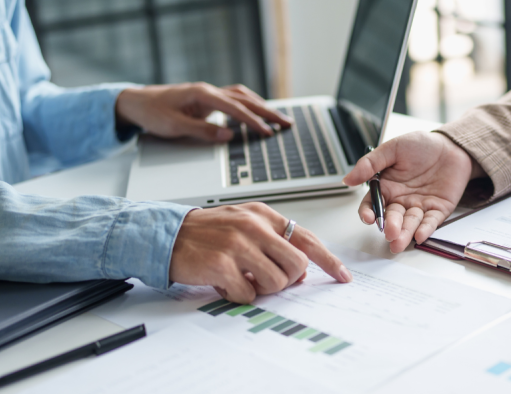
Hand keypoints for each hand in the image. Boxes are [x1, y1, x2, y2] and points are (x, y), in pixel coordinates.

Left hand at [115, 83, 292, 141]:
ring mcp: (208, 93)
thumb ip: (202, 131)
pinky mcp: (207, 99)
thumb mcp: (173, 126)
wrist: (136, 102)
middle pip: (245, 99)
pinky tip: (257, 112)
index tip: (267, 132)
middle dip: (267, 111)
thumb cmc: (152, 113)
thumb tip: (228, 135)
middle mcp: (208, 91)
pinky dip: (249, 105)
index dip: (253, 121)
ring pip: (242, 97)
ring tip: (278, 118)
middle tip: (286, 123)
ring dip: (261, 106)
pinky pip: (234, 100)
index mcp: (202, 94)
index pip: (234, 108)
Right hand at [169, 203, 352, 303]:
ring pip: (276, 281)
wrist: (167, 235)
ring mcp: (238, 244)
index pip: (307, 238)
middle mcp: (253, 226)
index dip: (329, 260)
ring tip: (242, 279)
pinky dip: (238, 295)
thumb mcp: (244, 225)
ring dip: (262, 289)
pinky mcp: (222, 264)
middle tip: (266, 279)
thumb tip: (301, 270)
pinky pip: (248, 294)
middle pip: (297, 265)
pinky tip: (224, 283)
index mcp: (263, 215)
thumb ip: (273, 241)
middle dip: (287, 280)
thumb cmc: (207, 234)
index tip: (342, 276)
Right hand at [342, 132, 482, 252]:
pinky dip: (425, 229)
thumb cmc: (421, 145)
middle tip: (390, 232)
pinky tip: (420, 235)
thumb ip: (370, 164)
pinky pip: (431, 221)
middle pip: (392, 218)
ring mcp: (420, 206)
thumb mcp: (392, 148)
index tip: (369, 218)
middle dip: (390, 226)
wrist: (451, 145)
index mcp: (387, 187)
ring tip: (399, 242)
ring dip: (405, 233)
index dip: (369, 212)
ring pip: (410, 223)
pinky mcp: (438, 210)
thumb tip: (348, 179)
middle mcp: (401, 200)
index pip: (373, 205)